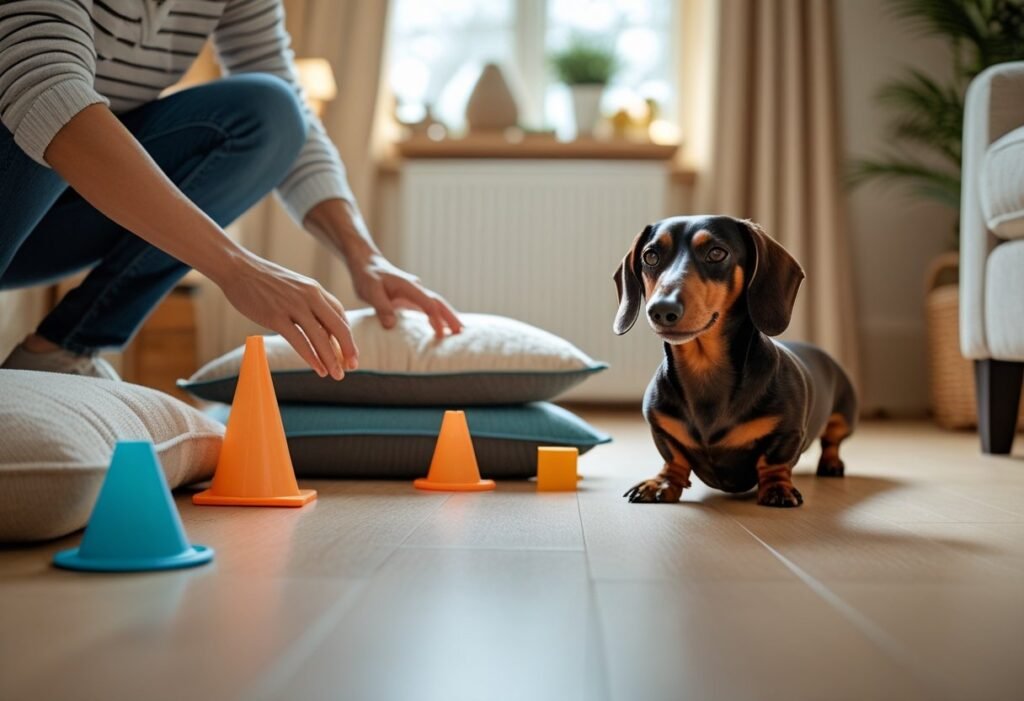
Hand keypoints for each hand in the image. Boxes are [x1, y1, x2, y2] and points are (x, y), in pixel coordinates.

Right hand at [216, 252, 356, 379]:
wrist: (238, 268)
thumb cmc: (265, 281)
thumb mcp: (294, 287)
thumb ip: (308, 303)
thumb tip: (320, 326)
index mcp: (315, 290)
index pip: (340, 315)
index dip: (347, 336)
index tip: (350, 352)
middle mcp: (309, 297)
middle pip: (337, 327)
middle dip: (348, 349)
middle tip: (353, 367)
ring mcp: (293, 307)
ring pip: (320, 337)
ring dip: (331, 359)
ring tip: (337, 375)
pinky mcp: (275, 317)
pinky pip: (299, 341)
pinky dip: (312, 357)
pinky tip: (319, 369)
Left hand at [349, 253, 462, 336]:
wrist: (365, 262)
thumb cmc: (367, 275)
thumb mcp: (370, 291)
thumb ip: (381, 307)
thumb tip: (391, 326)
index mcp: (408, 287)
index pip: (427, 304)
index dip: (435, 319)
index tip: (441, 333)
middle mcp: (415, 289)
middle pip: (438, 303)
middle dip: (450, 317)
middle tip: (461, 331)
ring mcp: (414, 293)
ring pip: (435, 305)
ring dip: (446, 317)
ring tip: (456, 332)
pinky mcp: (410, 298)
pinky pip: (427, 308)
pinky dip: (435, 317)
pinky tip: (440, 327)